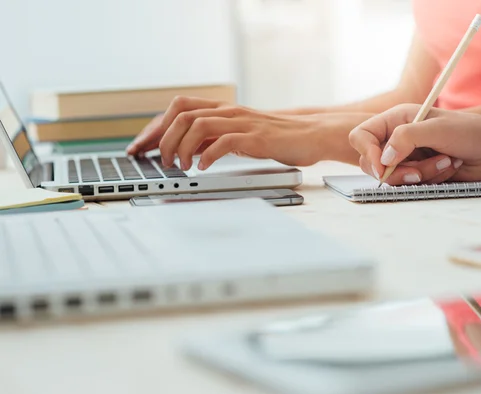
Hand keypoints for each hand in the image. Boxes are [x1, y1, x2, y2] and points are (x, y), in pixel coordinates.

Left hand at [126, 96, 366, 169]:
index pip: (178, 108)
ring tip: (182, 166)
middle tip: (163, 161)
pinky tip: (203, 168)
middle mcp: (229, 111)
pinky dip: (207, 155)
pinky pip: (224, 141)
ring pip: (198, 125)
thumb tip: (185, 150)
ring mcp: (242, 122)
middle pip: (182, 114)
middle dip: (164, 139)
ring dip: (182, 147)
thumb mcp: (238, 134)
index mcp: (222, 109)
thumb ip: (214, 137)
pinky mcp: (255, 137)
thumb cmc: (274, 137)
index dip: (155, 127)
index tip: (141, 147)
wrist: (309, 134)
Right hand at [349, 104, 480, 184]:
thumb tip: (382, 160)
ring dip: (420, 174)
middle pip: (372, 163)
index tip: (382, 166)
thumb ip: (405, 139)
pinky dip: (429, 179)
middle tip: (418, 173)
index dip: (367, 152)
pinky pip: (410, 184)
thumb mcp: (436, 130)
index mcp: (397, 119)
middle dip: (397, 171)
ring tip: (445, 162)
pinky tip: (448, 167)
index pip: (362, 136)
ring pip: (393, 177)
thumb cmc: (472, 132)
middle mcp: (398, 138)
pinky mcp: (419, 173)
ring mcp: (407, 157)